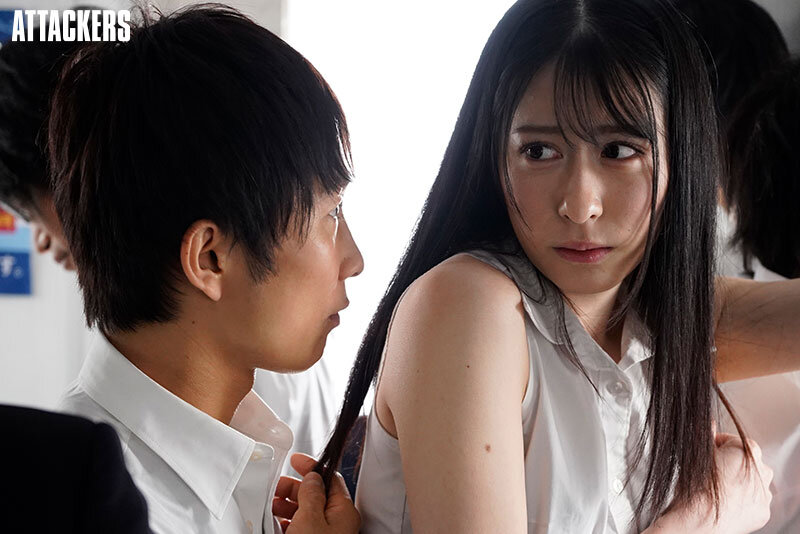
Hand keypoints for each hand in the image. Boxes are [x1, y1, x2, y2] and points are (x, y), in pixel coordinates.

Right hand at [273, 453, 359, 533]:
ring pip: (307, 512)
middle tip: (276, 487)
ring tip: (272, 506)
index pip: (331, 477)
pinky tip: (277, 523)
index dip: (311, 466)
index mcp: (344, 511)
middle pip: (316, 494)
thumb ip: (311, 495)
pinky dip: (288, 521)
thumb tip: (312, 477)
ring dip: (288, 505)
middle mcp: (339, 523)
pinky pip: (302, 527)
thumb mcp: (310, 518)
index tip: (295, 460)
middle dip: (294, 488)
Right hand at [650, 430, 772, 532]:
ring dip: (739, 481)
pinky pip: (754, 500)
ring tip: (719, 487)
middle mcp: (762, 470)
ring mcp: (764, 492)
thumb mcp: (697, 454)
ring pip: (753, 481)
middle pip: (746, 460)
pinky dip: (743, 500)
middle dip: (731, 462)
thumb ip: (706, 434)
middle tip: (711, 470)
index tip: (707, 452)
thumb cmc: (695, 487)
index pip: (732, 440)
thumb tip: (709, 422)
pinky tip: (727, 502)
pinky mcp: (763, 511)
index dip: (716, 444)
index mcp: (748, 450)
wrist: (699, 521)